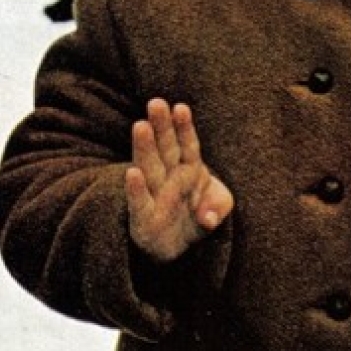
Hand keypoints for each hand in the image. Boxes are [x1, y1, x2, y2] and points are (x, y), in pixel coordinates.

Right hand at [125, 98, 233, 262]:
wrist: (178, 247)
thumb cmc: (197, 217)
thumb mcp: (216, 209)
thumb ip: (218, 206)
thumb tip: (207, 217)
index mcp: (189, 168)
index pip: (187, 144)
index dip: (184, 127)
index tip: (181, 107)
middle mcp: (169, 176)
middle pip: (166, 148)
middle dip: (162, 126)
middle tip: (156, 103)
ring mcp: (155, 194)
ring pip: (149, 167)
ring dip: (145, 148)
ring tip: (140, 126)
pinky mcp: (142, 217)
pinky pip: (139, 202)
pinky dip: (136, 189)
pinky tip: (132, 174)